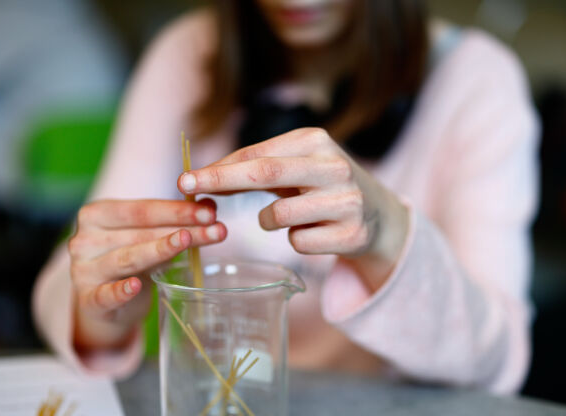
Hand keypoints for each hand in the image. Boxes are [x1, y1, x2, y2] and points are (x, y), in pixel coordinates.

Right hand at [68, 199, 225, 349]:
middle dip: (181, 229)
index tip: (210, 211)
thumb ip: (173, 222)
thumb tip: (209, 205)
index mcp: (97, 215)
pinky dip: (120, 291)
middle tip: (216, 229)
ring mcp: (83, 270)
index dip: (177, 210)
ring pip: (128, 259)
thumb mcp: (148, 238)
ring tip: (187, 241)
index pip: (142, 209)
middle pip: (140, 232)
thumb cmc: (130, 261)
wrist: (105, 304)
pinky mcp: (88, 300)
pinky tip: (135, 286)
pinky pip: (105, 295)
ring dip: (162, 251)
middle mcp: (85, 239)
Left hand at [177, 128, 408, 291]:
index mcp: (316, 141)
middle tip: (185, 188)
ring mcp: (346, 201)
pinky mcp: (351, 234)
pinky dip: (296, 240)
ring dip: (269, 221)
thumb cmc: (323, 187)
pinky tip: (315, 231)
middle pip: (265, 173)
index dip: (218, 167)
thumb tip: (204, 177)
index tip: (186, 177)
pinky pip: (298, 243)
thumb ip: (258, 168)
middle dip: (220, 181)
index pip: (256, 154)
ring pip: (278, 216)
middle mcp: (333, 166)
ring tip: (291, 215)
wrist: (379, 215)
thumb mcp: (297, 167)